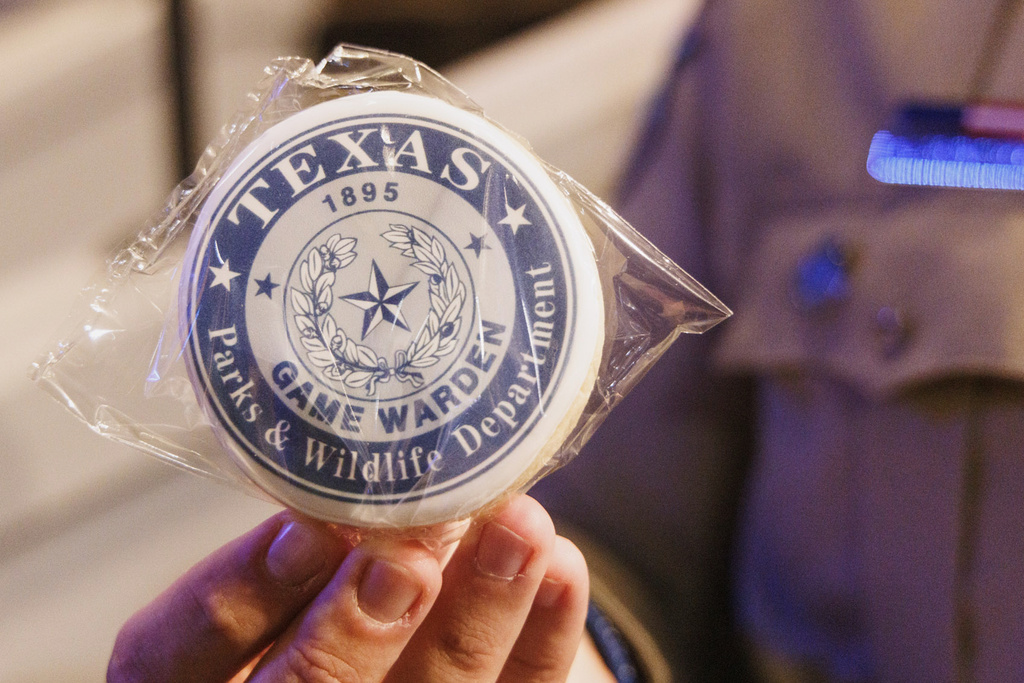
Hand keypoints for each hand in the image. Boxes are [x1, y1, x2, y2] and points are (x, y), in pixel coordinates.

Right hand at [107, 495, 612, 681]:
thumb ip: (283, 553)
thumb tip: (336, 492)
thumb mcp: (263, 576)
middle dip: (363, 621)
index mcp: (195, 673)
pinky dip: (541, 637)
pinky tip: (562, 570)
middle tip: (415, 546)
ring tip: (520, 528)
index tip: (309, 525)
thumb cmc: (304, 598)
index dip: (239, 592)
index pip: (179, 651)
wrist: (377, 652)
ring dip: (478, 611)